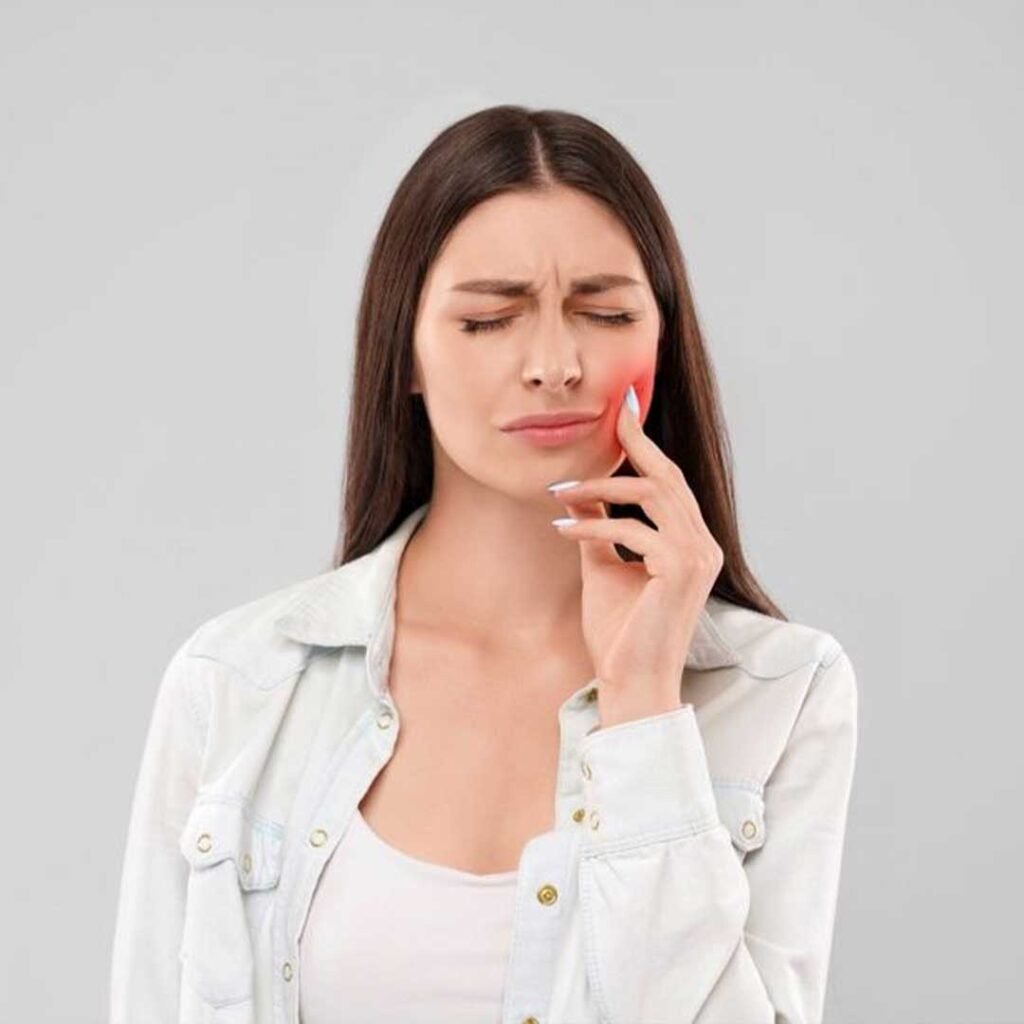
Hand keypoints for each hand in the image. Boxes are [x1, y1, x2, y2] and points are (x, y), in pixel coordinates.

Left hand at [548, 384, 724, 727]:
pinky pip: (632, 529)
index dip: (646, 444)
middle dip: (632, 444)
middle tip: (603, 416)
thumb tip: (578, 491)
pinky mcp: (680, 570)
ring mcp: (697, 557)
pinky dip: (593, 526)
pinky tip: (562, 530)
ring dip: (600, 486)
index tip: (625, 409)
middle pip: (667, 478)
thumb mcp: (602, 566)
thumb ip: (597, 526)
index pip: (670, 482)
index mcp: (690, 544)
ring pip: (651, 495)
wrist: (630, 683)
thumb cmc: (620, 633)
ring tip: (559, 491)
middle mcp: (703, 545)